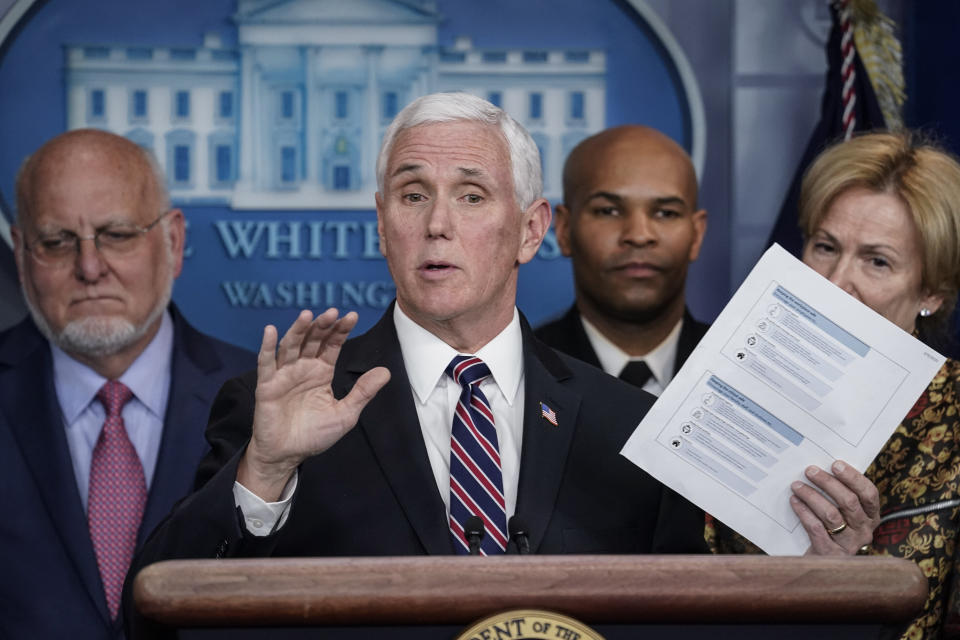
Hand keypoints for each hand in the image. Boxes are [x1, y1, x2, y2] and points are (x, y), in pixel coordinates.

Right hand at [238, 308, 389, 500]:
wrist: (288, 455)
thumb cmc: (315, 435)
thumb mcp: (345, 413)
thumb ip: (363, 392)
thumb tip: (386, 371)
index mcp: (321, 372)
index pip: (332, 345)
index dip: (340, 330)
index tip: (352, 316)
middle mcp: (303, 368)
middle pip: (312, 340)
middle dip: (322, 326)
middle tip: (332, 312)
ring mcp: (284, 375)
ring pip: (290, 346)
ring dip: (298, 330)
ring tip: (308, 316)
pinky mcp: (267, 385)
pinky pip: (266, 363)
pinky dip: (266, 346)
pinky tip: (270, 330)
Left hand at [790, 460, 879, 554]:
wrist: (822, 568)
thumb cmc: (832, 532)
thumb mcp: (844, 515)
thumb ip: (840, 496)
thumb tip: (822, 468)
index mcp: (871, 518)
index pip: (869, 494)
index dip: (853, 477)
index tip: (835, 464)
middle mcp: (864, 532)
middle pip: (849, 502)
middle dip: (828, 483)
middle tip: (810, 470)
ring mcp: (848, 544)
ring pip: (831, 514)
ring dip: (812, 496)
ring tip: (796, 485)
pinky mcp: (830, 553)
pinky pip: (816, 528)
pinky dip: (803, 512)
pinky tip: (794, 501)